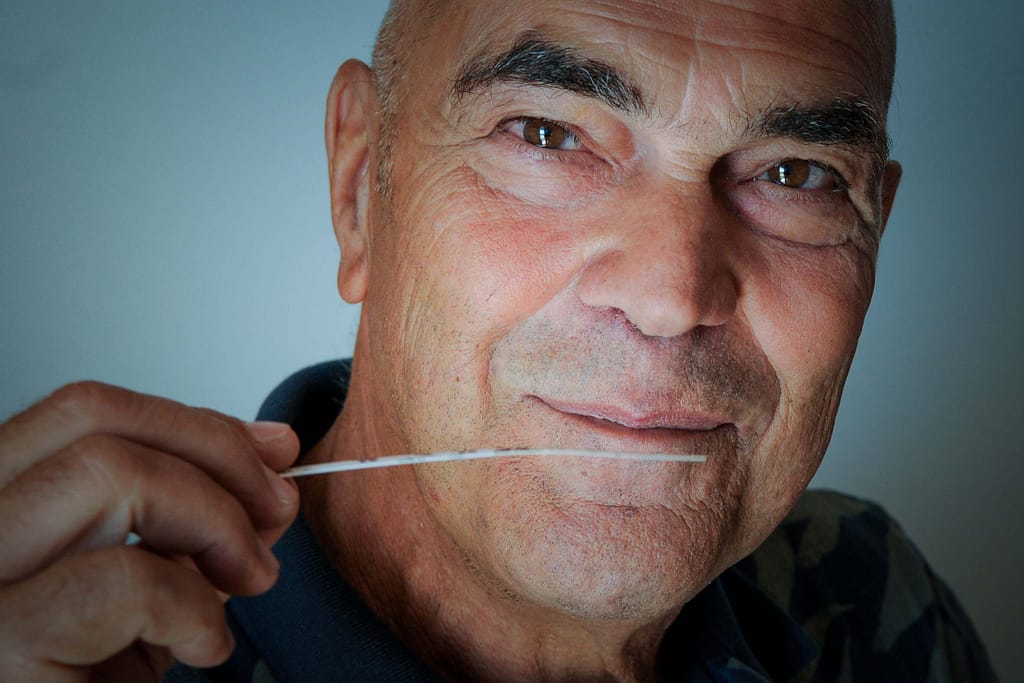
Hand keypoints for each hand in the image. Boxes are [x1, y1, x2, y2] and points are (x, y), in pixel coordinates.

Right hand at [0, 381, 300, 680]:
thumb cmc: (91, 681)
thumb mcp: (148, 588)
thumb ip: (197, 520)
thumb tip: (274, 455)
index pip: (82, 411)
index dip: (194, 421)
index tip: (275, 451)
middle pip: (92, 420)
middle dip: (216, 454)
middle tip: (277, 512)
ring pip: (106, 473)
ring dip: (212, 519)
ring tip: (247, 581)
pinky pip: (119, 581)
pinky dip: (190, 606)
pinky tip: (201, 647)